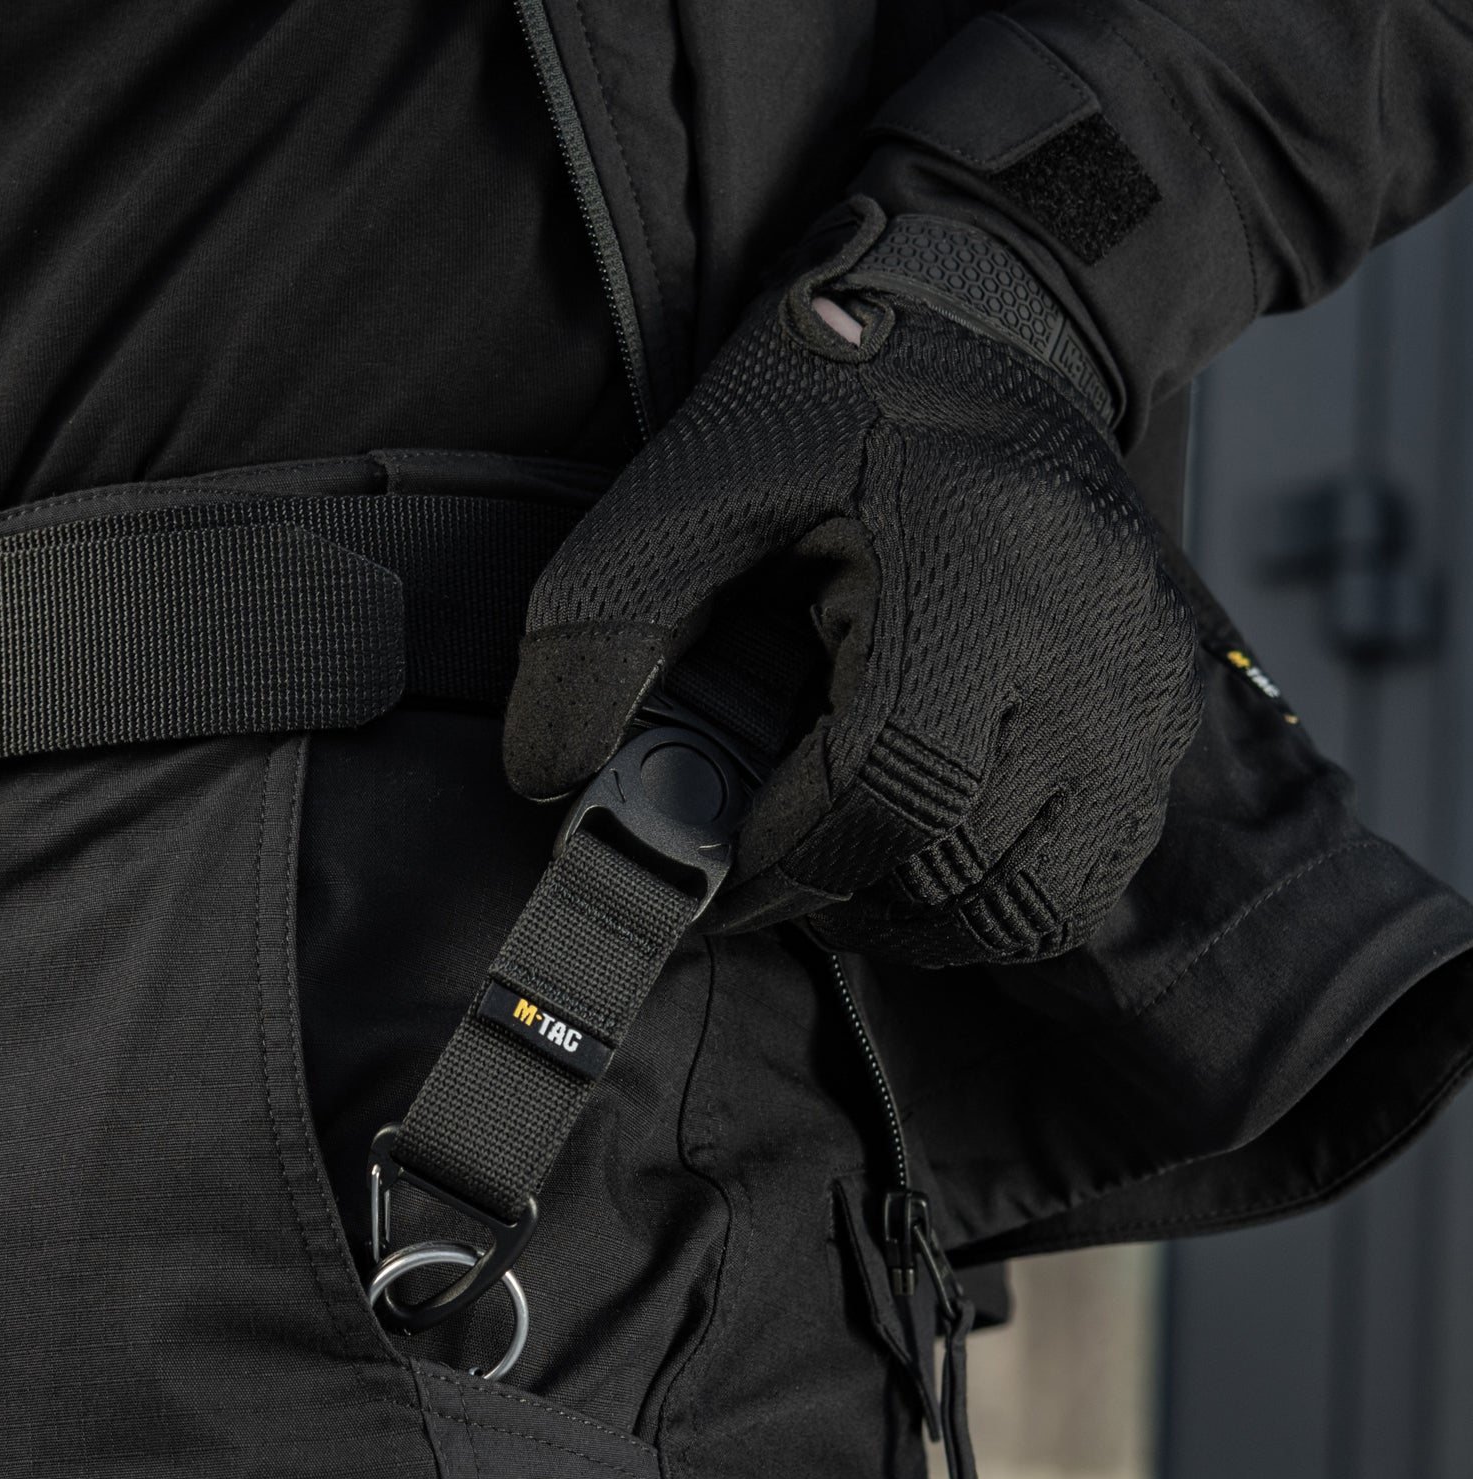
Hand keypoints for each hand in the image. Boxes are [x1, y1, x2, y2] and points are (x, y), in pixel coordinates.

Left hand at [503, 206, 1201, 965]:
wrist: (999, 330)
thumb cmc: (835, 402)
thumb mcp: (691, 480)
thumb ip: (603, 625)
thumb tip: (550, 778)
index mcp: (970, 573)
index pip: (892, 785)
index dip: (788, 855)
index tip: (721, 859)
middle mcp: (1083, 647)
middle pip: (962, 870)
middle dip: (840, 893)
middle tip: (769, 857)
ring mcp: (1138, 692)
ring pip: (1031, 904)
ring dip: (917, 914)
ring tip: (845, 852)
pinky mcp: (1163, 718)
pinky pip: (1086, 882)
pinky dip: (996, 901)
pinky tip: (929, 847)